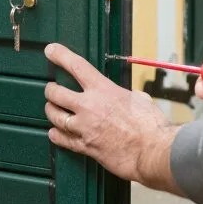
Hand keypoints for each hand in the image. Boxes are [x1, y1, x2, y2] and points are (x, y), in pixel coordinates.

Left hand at [43, 43, 181, 192]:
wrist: (151, 152)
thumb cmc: (151, 127)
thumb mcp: (140, 100)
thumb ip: (128, 96)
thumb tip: (131, 98)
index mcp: (104, 90)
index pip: (76, 66)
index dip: (60, 55)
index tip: (51, 51)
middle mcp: (89, 107)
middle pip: (56, 93)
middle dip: (51, 90)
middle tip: (51, 89)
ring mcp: (84, 127)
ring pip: (55, 116)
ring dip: (51, 111)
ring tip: (52, 109)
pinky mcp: (85, 146)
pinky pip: (62, 139)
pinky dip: (56, 134)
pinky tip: (55, 132)